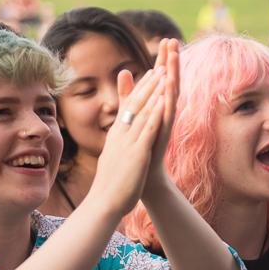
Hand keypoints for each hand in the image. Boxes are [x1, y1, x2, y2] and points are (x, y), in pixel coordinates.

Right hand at [86, 64, 165, 218]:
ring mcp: (128, 142)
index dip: (140, 90)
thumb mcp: (113, 157)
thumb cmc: (110, 184)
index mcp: (116, 135)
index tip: (149, 74)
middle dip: (148, 85)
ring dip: (154, 93)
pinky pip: (147, 129)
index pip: (129, 107)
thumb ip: (117, 143)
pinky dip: (155, 114)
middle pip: (135, 104)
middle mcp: (120, 134)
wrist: (104, 202)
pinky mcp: (136, 152)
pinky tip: (164, 101)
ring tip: (164, 76)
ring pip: (142, 112)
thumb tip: (118, 136)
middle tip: (159, 67)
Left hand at [141, 38, 179, 196]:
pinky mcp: (164, 132)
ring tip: (174, 55)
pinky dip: (168, 97)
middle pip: (170, 80)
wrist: (143, 174)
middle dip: (172, 60)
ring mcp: (166, 121)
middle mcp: (165, 111)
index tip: (167, 39)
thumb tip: (124, 70)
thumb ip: (128, 93)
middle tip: (173, 39)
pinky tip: (169, 84)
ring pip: (171, 93)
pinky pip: (168, 111)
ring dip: (173, 73)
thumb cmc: (139, 145)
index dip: (164, 59)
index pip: (162, 77)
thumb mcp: (131, 112)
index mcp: (157, 105)